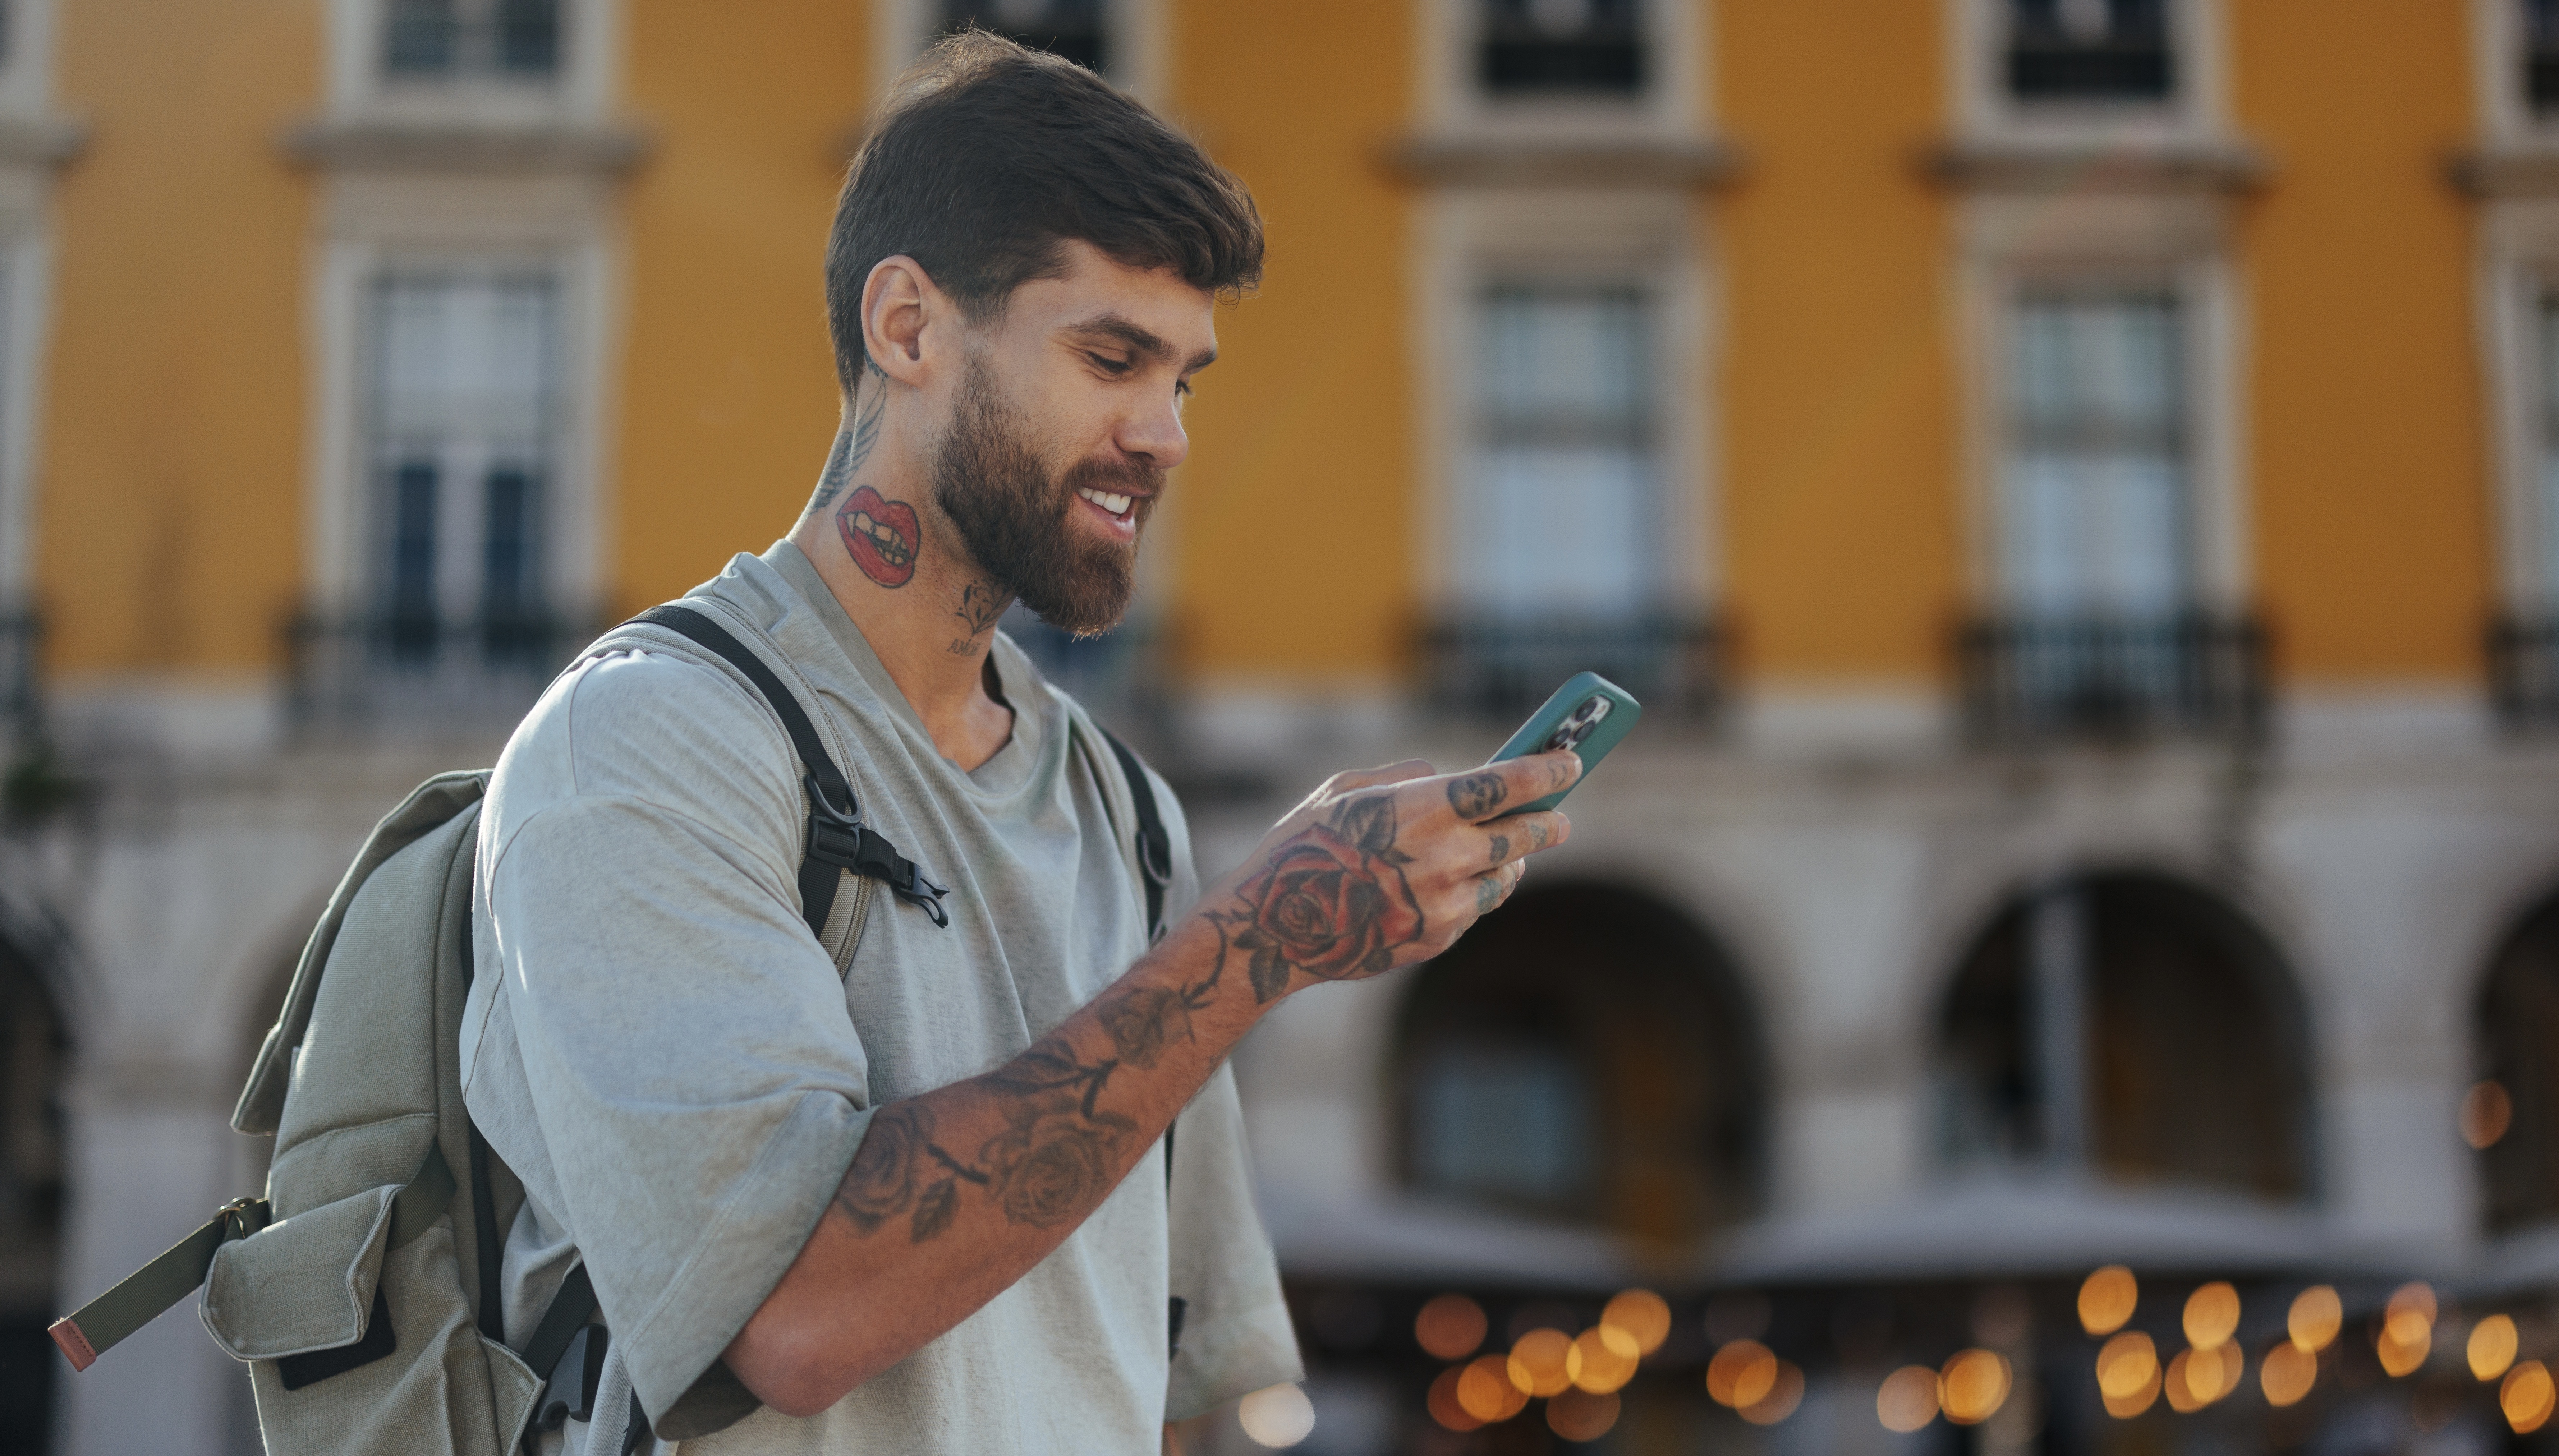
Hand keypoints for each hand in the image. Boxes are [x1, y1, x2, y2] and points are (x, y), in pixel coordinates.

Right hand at [1189, 752, 1577, 1003]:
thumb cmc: (1305, 846)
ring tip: (1508, 851)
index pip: (1510, 784)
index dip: (1548, 770)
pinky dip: (1474, 892)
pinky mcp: (1438, 936)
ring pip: (1506, 876)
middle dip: (1549, 821)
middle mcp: (1446, 855)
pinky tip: (1455, 883)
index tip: (1572, 762)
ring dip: (1512, 860)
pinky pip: (1476, 908)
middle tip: (1559, 815)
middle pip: (1524, 834)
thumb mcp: (1345, 791)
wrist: (1276, 927)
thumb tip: (1444, 777)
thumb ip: (1402, 778)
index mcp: (1425, 807)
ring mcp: (1446, 901)